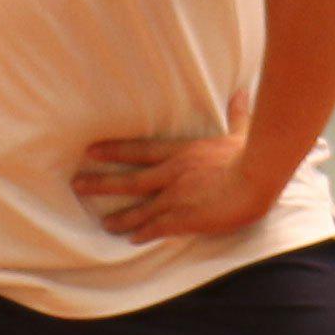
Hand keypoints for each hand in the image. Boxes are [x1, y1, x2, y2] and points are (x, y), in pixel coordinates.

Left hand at [72, 132, 278, 241]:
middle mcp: (172, 173)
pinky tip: (133, 239)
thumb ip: (237, 116)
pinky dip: (144, 233)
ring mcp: (176, 196)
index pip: (140, 150)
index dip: (114, 150)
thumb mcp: (241, 132)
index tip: (91, 151)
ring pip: (140, 209)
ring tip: (104, 223)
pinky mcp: (185, 218)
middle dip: (101, 183)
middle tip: (77, 184)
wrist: (257, 176)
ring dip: (121, 218)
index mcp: (182, 152)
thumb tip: (241, 95)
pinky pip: (159, 228)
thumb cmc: (252, 155)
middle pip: (129, 179)